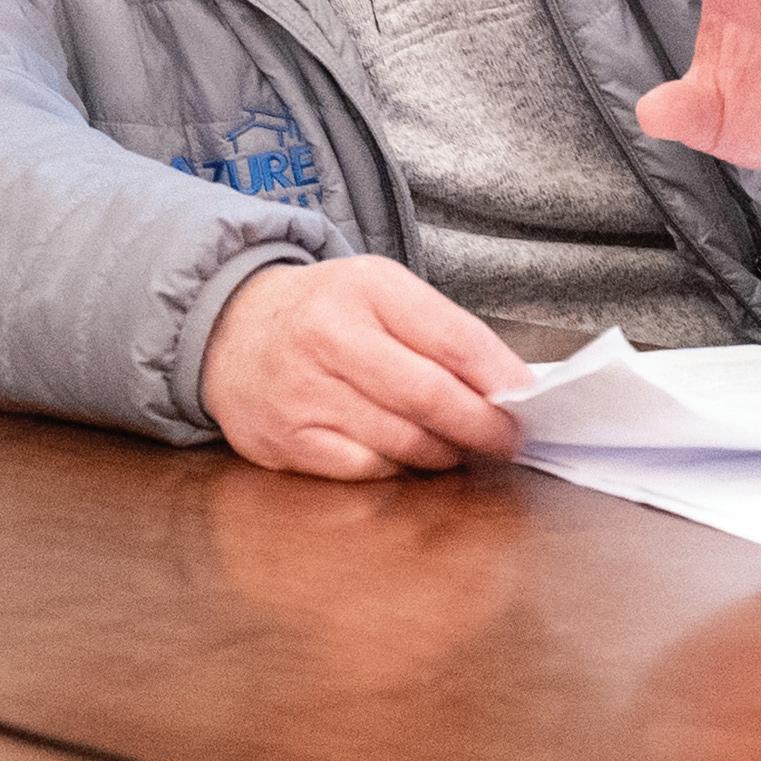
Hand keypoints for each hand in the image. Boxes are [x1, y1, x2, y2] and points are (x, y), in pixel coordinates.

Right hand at [200, 256, 531, 480]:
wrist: (230, 328)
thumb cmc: (325, 310)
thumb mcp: (381, 290)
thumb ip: (442, 330)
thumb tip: (508, 384)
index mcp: (365, 289)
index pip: (451, 337)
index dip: (499, 376)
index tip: (529, 399)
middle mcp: (329, 338)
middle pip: (428, 397)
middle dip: (482, 426)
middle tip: (509, 439)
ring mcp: (303, 393)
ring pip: (401, 441)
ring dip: (444, 452)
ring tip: (461, 446)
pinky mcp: (286, 441)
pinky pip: (364, 469)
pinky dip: (398, 471)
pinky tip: (410, 459)